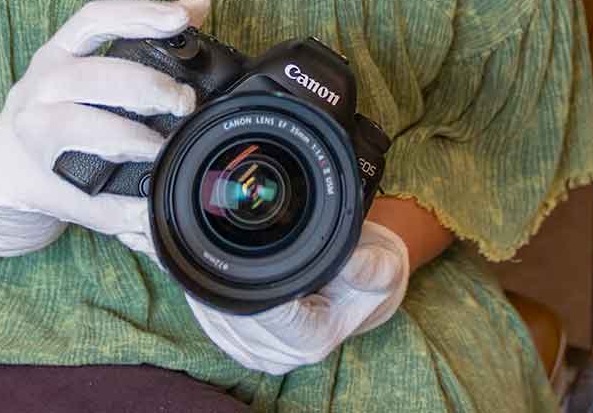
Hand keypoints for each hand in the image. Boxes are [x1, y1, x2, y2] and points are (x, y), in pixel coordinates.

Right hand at [0, 0, 208, 257]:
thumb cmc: (55, 117)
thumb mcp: (84, 73)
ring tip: (162, 151)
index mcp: (56, 55)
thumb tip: (199, 6)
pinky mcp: (30, 184)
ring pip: (78, 128)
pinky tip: (146, 212)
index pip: (93, 19)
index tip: (180, 19)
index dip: (136, 14)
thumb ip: (139, 41)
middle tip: (184, 104)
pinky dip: (117, 209)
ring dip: (130, 139)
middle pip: (91, 75)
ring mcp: (28, 136)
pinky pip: (79, 198)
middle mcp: (38, 88)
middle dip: (146, 86)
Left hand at [187, 220, 409, 374]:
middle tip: (217, 237)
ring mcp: (260, 355)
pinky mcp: (244, 349)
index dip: (248, 279)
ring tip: (213, 251)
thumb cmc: (368, 277)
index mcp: (311, 338)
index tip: (237, 246)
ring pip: (217, 321)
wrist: (361, 295)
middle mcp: (282, 354)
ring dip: (211, 288)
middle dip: (223, 280)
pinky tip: (212, 272)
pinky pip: (212, 323)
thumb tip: (352, 260)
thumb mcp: (383, 266)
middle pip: (233, 316)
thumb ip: (369, 267)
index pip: (264, 310)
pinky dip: (209, 297)